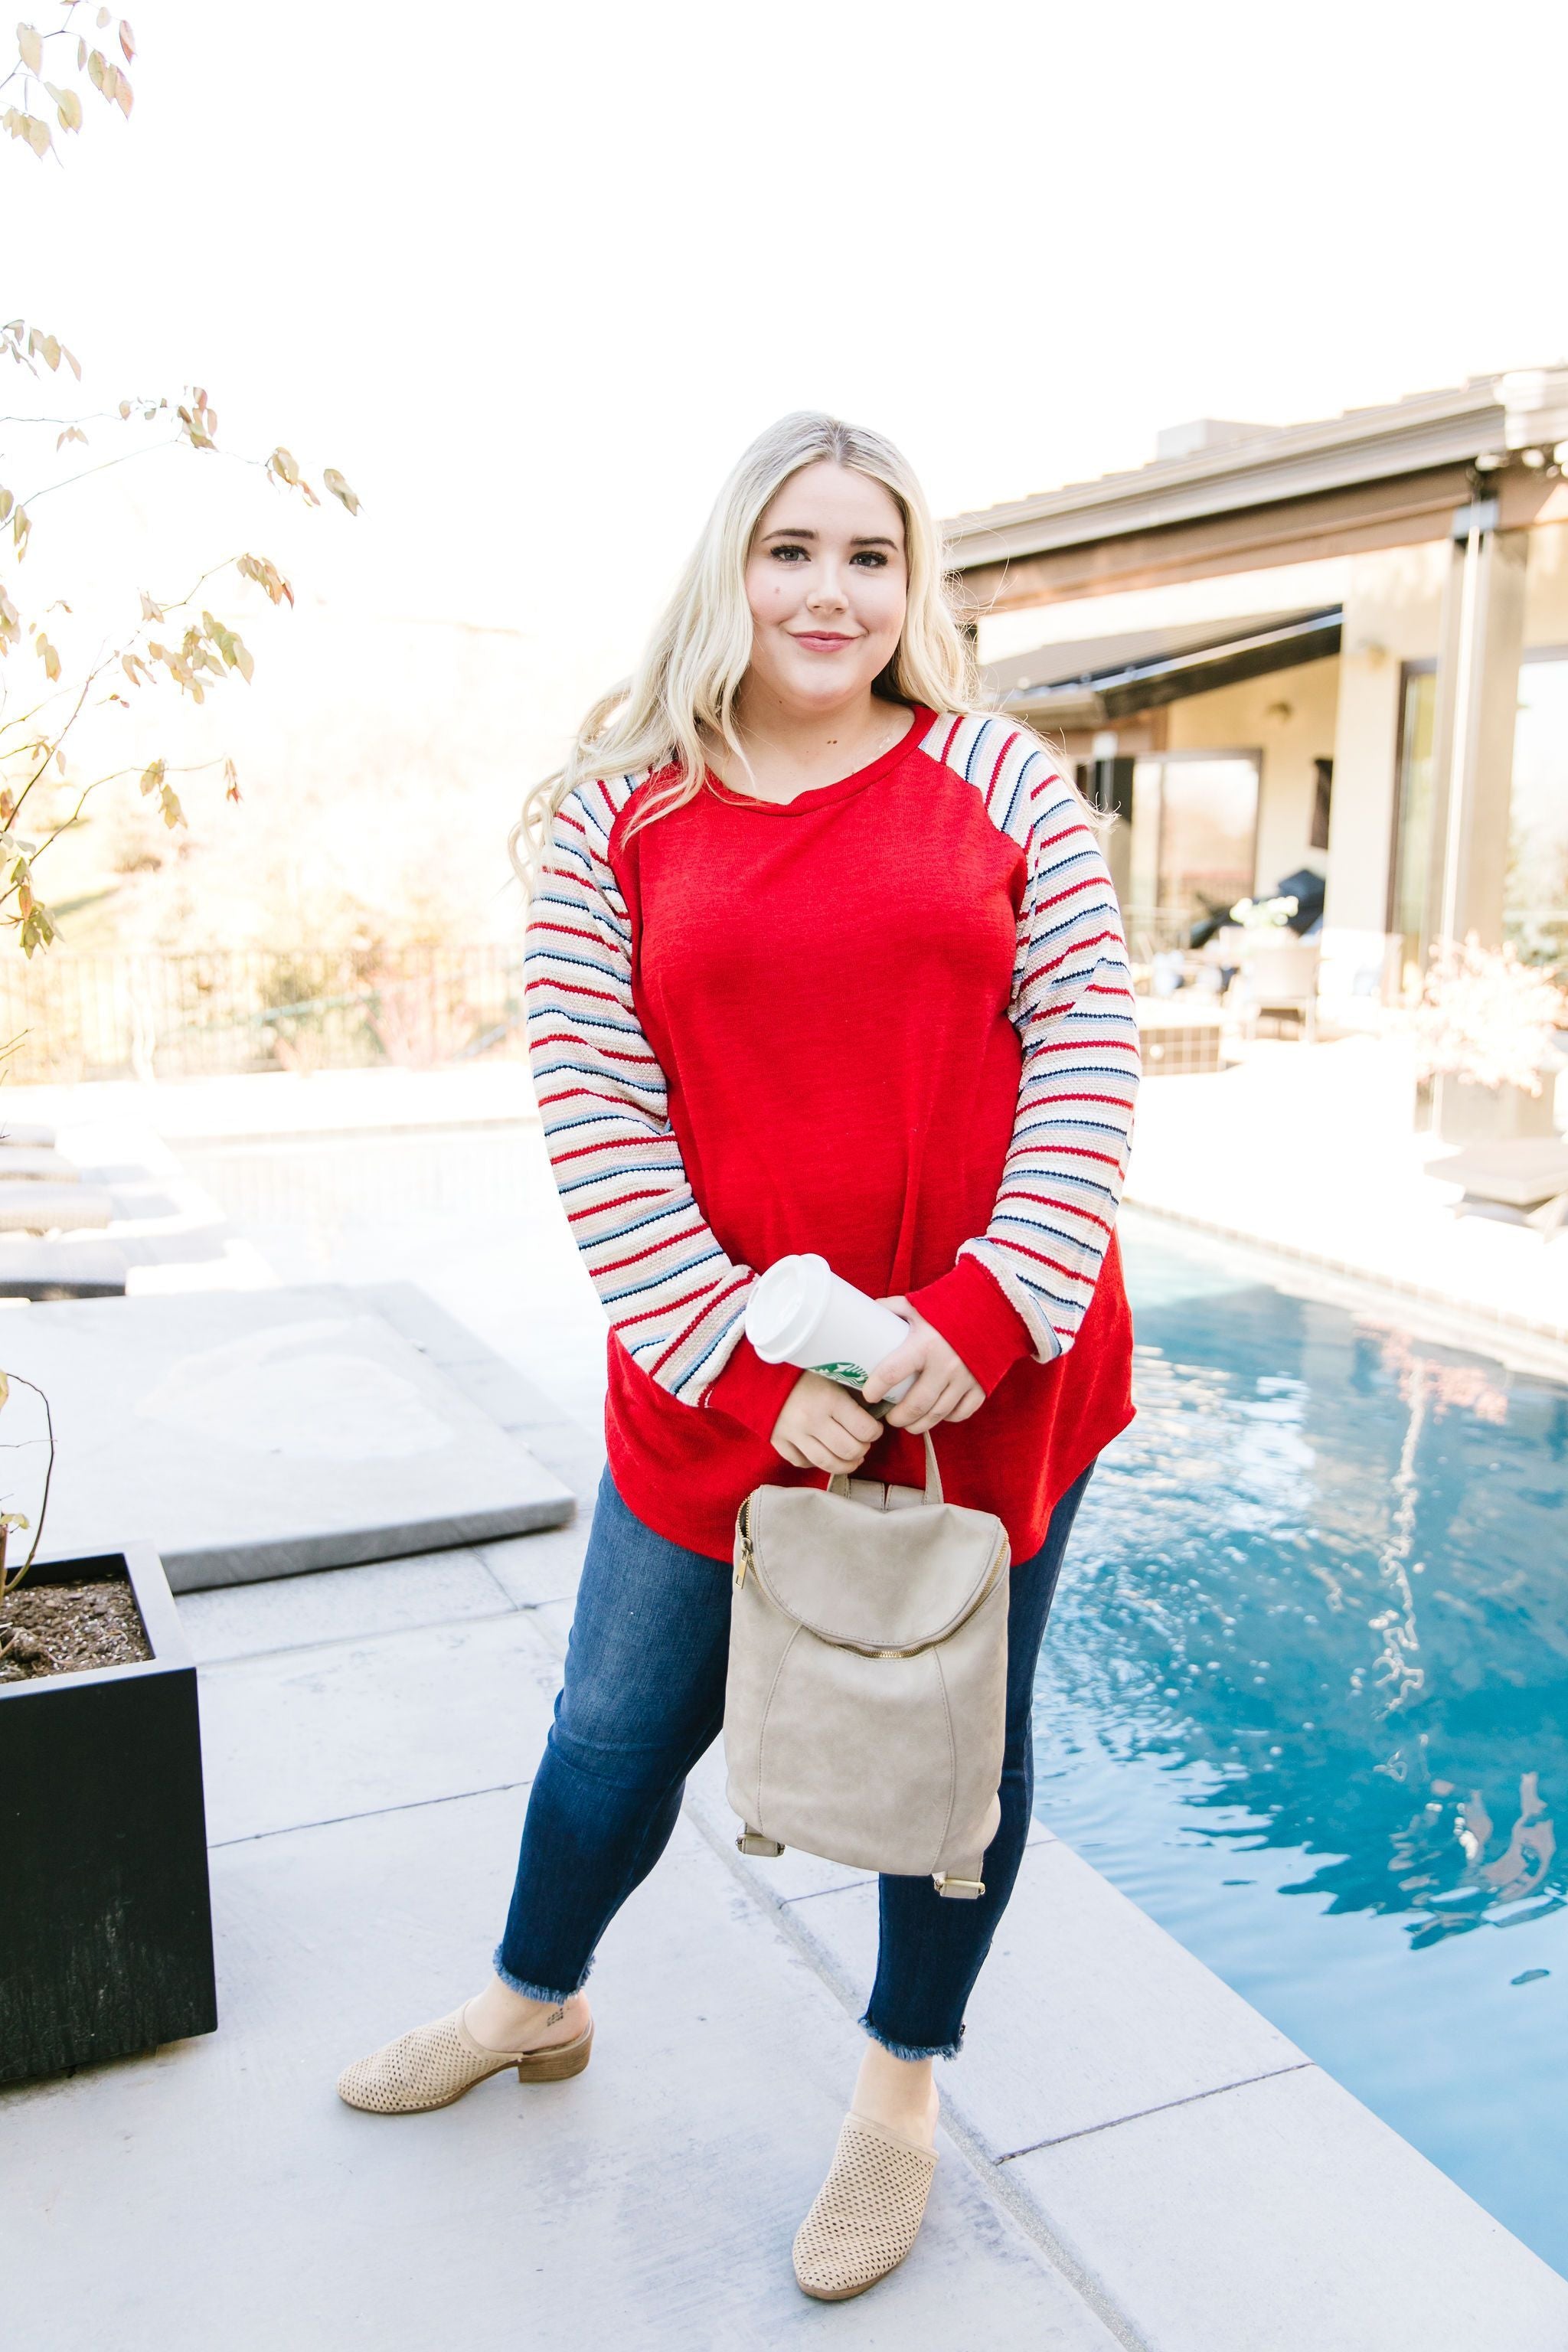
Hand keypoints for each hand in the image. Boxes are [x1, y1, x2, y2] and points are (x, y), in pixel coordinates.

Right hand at [769, 1370, 881, 1474]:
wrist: (764, 1371)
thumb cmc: (805, 1371)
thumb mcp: (832, 1374)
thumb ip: (853, 1394)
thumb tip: (875, 1412)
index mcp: (829, 1399)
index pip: (864, 1429)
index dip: (875, 1431)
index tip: (874, 1427)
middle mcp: (812, 1419)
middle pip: (849, 1450)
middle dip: (863, 1449)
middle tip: (864, 1441)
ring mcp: (794, 1434)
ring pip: (827, 1463)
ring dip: (846, 1464)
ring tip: (852, 1458)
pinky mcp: (779, 1442)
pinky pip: (803, 1463)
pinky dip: (817, 1463)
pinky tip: (825, 1454)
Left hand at [861, 1298, 983, 1433]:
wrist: (994, 1306)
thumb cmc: (951, 1305)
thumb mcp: (918, 1304)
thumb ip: (892, 1310)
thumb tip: (866, 1315)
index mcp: (924, 1343)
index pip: (892, 1373)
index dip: (875, 1388)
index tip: (868, 1395)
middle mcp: (945, 1364)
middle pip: (916, 1405)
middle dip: (898, 1417)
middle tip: (888, 1417)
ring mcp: (965, 1378)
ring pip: (937, 1414)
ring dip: (918, 1424)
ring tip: (908, 1423)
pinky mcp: (981, 1386)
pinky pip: (961, 1413)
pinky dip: (947, 1418)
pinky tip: (936, 1415)